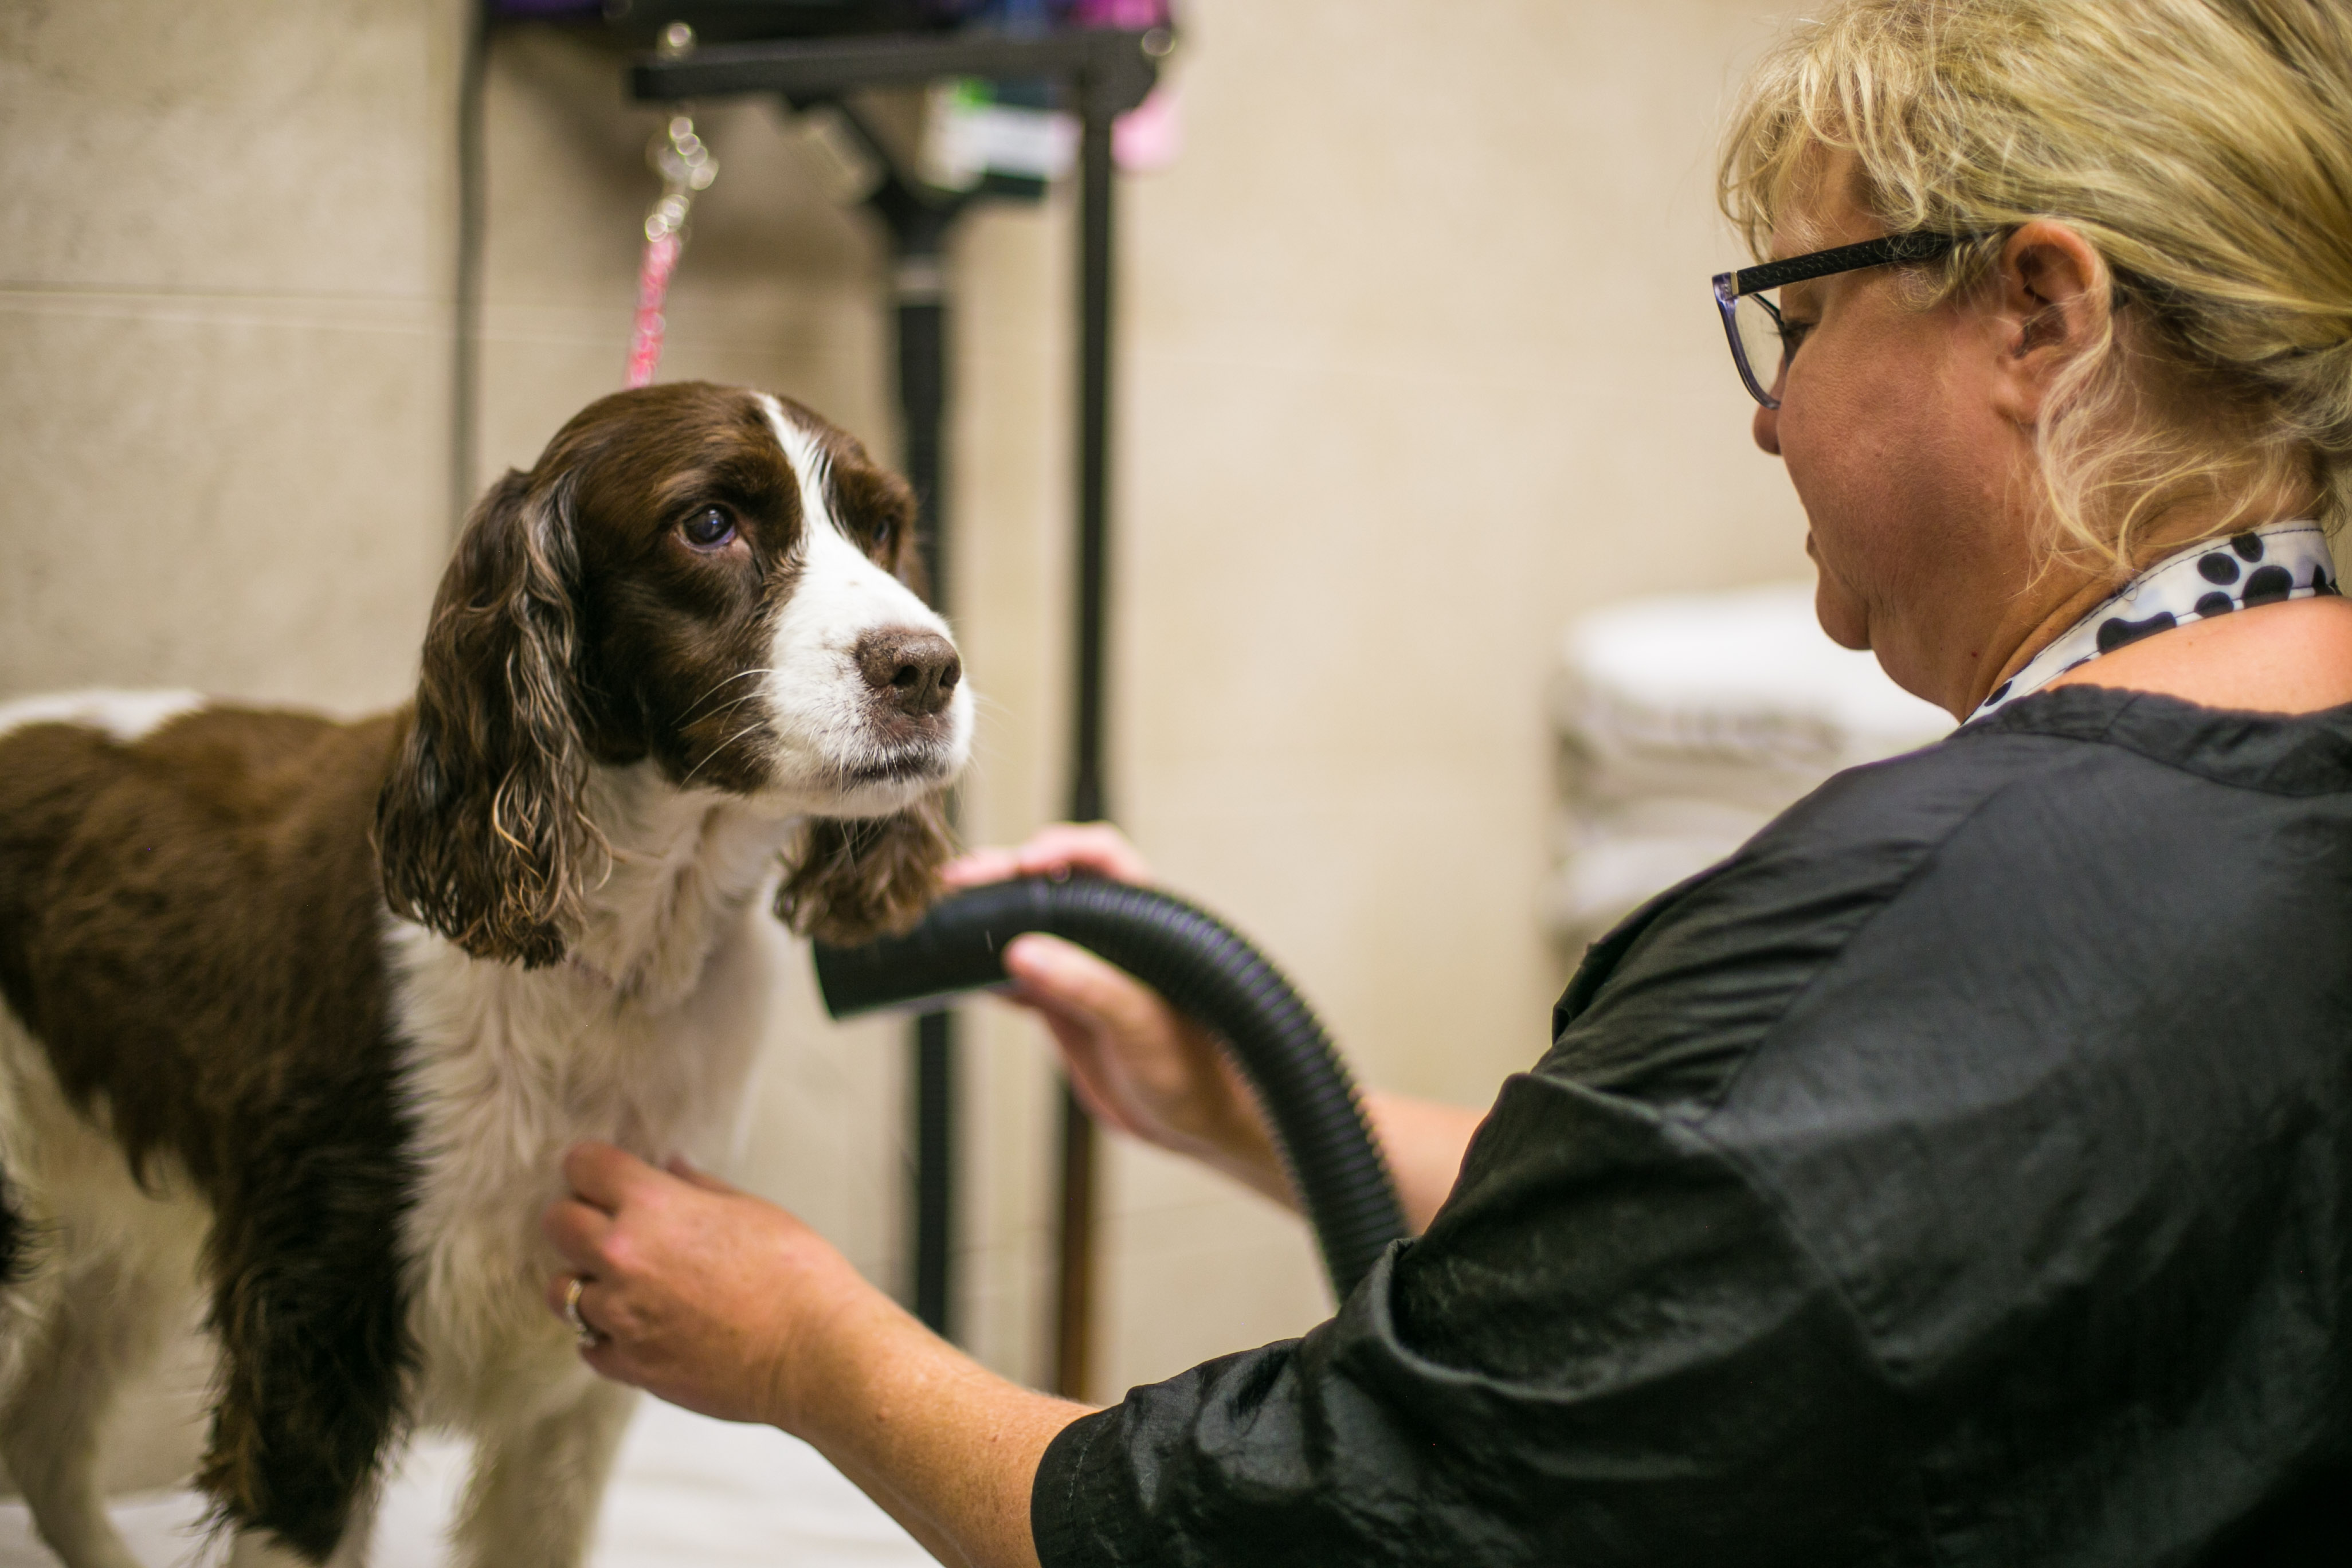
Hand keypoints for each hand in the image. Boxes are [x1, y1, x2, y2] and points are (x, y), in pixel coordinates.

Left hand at [541, 1142, 875, 1430]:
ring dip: (585, 1282)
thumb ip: (697, 1187)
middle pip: (556, 1223)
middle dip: (577, 1219)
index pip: (585, 1166)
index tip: (600, 1174)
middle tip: (605, 1226)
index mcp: (655, 1207)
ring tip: (620, 1285)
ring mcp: (622, 1316)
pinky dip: (605, 1335)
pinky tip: (639, 1327)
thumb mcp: (751, 1210)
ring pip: (562, 1290)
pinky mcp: (630, 1366)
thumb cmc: (797, 1273)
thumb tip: (669, 1166)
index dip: (590, 1166)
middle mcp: (624, 1257)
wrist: (816, 1351)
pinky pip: (588, 1345)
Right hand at [941, 825, 1290, 1205]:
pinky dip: (984, 974)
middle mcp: (1110, 940)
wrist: (1199, 1128)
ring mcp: (1083, 973)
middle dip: (1005, 876)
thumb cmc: (1198, 1073)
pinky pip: (1017, 980)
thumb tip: (1024, 952)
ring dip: (988, 920)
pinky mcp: (1064, 1010)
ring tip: (944, 914)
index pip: (1103, 859)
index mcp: (1145, 924)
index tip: (1023, 862)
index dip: (1062, 848)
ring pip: (1027, 929)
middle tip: (960, 881)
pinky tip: (955, 971)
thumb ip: (1088, 986)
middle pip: (1050, 888)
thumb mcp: (1143, 1024)